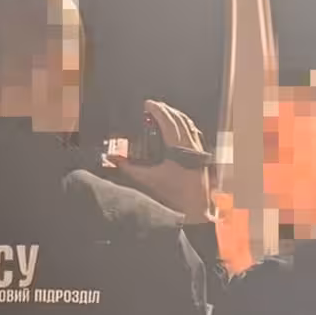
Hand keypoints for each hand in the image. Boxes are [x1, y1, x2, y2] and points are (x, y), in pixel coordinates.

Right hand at [109, 99, 216, 223]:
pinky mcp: (202, 156)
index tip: (147, 104)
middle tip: (153, 106)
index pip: (168, 121)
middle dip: (166, 110)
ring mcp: (199, 150)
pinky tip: (180, 128)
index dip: (157, 110)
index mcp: (179, 148)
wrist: (196, 210)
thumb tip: (113, 158)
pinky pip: (194, 133)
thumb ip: (129, 168)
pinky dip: (185, 126)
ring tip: (165, 112)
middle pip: (179, 119)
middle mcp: (191, 146)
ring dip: (176, 116)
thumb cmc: (174, 196)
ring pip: (189, 124)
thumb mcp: (148, 180)